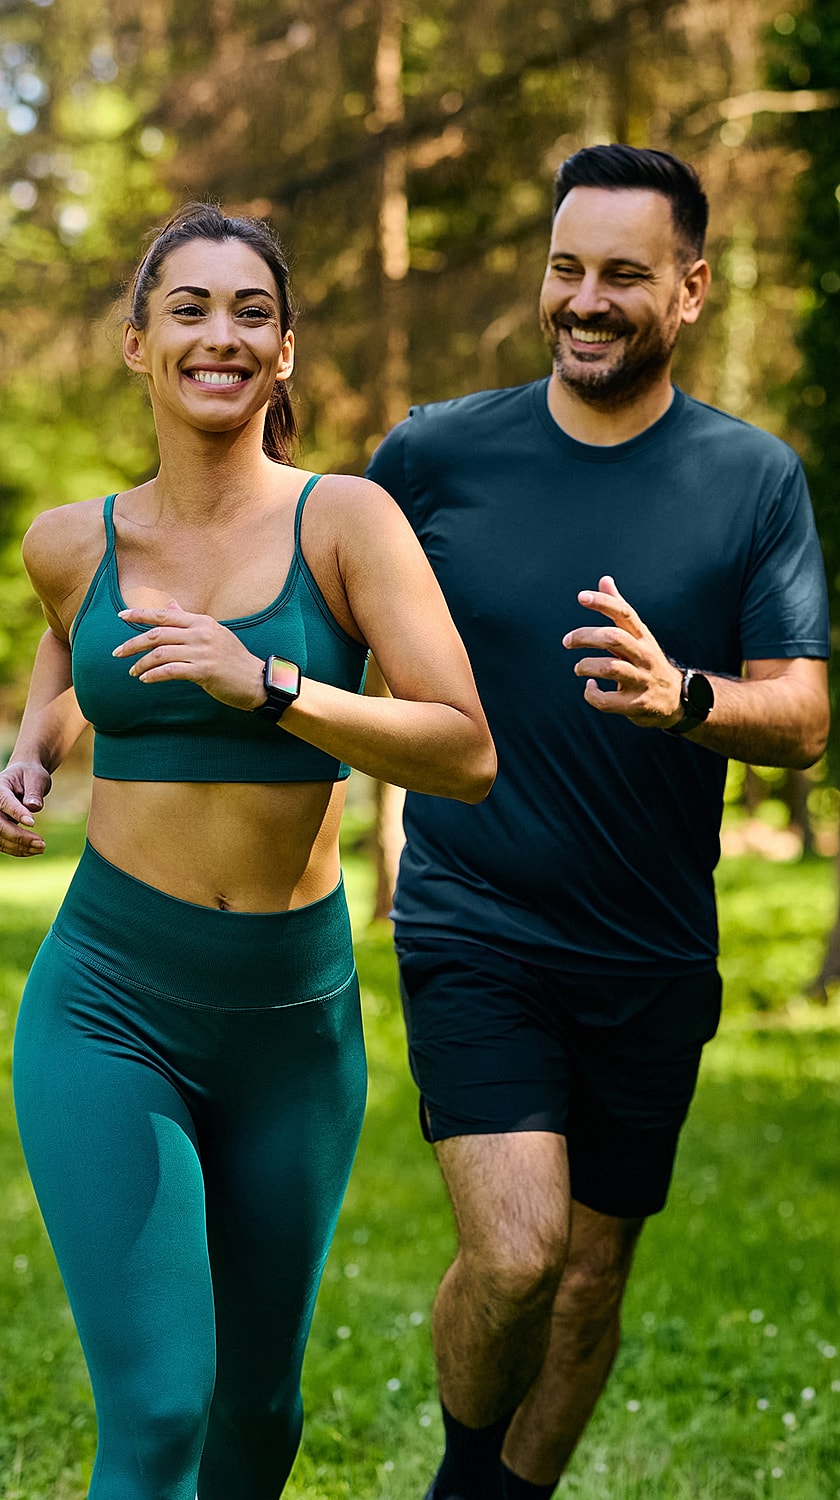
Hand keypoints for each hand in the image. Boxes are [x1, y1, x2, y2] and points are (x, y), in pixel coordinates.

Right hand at [0, 760, 51, 855]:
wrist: (23, 777)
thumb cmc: (30, 775)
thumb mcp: (35, 777)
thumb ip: (34, 791)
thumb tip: (33, 807)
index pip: (5, 802)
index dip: (17, 813)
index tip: (32, 823)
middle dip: (19, 837)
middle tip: (42, 844)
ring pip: (0, 838)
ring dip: (20, 847)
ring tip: (41, 848)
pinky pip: (3, 843)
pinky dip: (17, 849)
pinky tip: (34, 850)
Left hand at [113, 599, 265, 711]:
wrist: (256, 681)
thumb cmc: (232, 659)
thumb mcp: (212, 634)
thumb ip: (188, 620)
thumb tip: (169, 605)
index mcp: (202, 622)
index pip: (164, 615)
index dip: (140, 614)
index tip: (121, 616)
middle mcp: (201, 633)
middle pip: (157, 634)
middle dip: (133, 643)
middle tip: (117, 653)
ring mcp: (203, 652)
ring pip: (160, 653)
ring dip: (141, 663)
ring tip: (133, 671)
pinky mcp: (204, 671)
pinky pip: (170, 671)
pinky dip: (154, 675)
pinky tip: (146, 679)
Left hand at [562, 575, 682, 727]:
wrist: (676, 700)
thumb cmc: (647, 662)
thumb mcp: (637, 635)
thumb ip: (619, 609)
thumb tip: (605, 579)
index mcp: (643, 636)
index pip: (624, 613)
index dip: (603, 602)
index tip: (581, 597)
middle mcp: (644, 655)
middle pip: (613, 638)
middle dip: (585, 637)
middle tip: (567, 641)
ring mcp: (642, 680)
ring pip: (610, 668)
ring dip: (586, 666)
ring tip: (579, 668)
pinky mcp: (636, 704)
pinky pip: (608, 700)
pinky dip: (592, 694)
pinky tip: (590, 688)